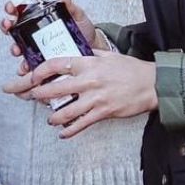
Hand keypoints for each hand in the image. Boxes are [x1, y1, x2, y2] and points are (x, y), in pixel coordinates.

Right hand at [0, 0, 98, 59]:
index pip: (20, 10)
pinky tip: (26, 68)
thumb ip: (70, 6)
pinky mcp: (40, 62)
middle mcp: (33, 32)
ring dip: (14, 48)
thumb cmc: (82, 28)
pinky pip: (28, 65)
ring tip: (17, 50)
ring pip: (18, 47)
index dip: (11, 7)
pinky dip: (24, 68)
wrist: (92, 47)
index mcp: (39, 17)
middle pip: (13, 28)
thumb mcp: (77, 15)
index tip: (11, 7)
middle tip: (8, 25)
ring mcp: (36, 47)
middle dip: (6, 26)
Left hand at [5, 50, 156, 138]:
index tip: (32, 76)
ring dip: (53, 117)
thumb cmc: (131, 69)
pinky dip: (70, 131)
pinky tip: (63, 133)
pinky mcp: (103, 112)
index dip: (39, 71)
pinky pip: (81, 124)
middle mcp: (88, 81)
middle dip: (39, 95)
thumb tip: (76, 51)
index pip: (56, 64)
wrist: (152, 84)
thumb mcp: (108, 55)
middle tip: (32, 97)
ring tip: (50, 118)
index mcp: (88, 64)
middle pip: (55, 89)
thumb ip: (90, 53)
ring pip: (66, 111)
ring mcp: (95, 98)